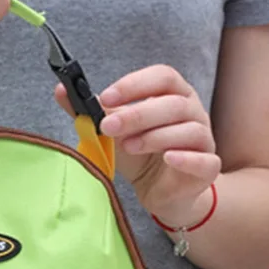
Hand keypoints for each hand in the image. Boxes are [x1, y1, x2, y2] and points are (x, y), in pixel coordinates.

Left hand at [55, 65, 220, 225]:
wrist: (159, 192)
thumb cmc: (139, 155)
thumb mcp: (112, 132)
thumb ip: (89, 112)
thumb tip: (61, 90)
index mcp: (173, 95)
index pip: (162, 77)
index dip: (134, 85)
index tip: (105, 98)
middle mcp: (193, 113)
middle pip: (173, 103)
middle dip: (137, 114)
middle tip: (107, 127)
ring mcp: (203, 140)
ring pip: (188, 129)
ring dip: (154, 136)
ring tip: (128, 146)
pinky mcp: (207, 168)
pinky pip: (204, 159)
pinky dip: (186, 157)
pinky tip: (167, 158)